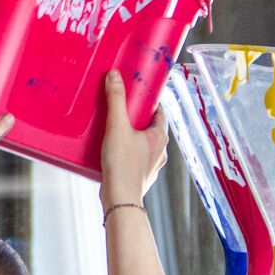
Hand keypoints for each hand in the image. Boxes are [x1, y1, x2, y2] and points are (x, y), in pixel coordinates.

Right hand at [99, 70, 167, 206]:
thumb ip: (116, 100)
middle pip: (151, 128)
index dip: (149, 103)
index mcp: (160, 136)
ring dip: (132, 137)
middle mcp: (160, 151)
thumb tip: (114, 75)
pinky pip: (136, 159)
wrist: (120, 199)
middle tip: (121, 112)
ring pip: (144, 145)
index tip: (137, 97)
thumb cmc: (122, 164)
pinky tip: (113, 152)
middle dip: (137, 119)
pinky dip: (127, 153)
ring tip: (114, 131)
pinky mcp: (141, 176)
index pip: (160, 113)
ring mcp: (152, 166)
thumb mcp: (117, 127)